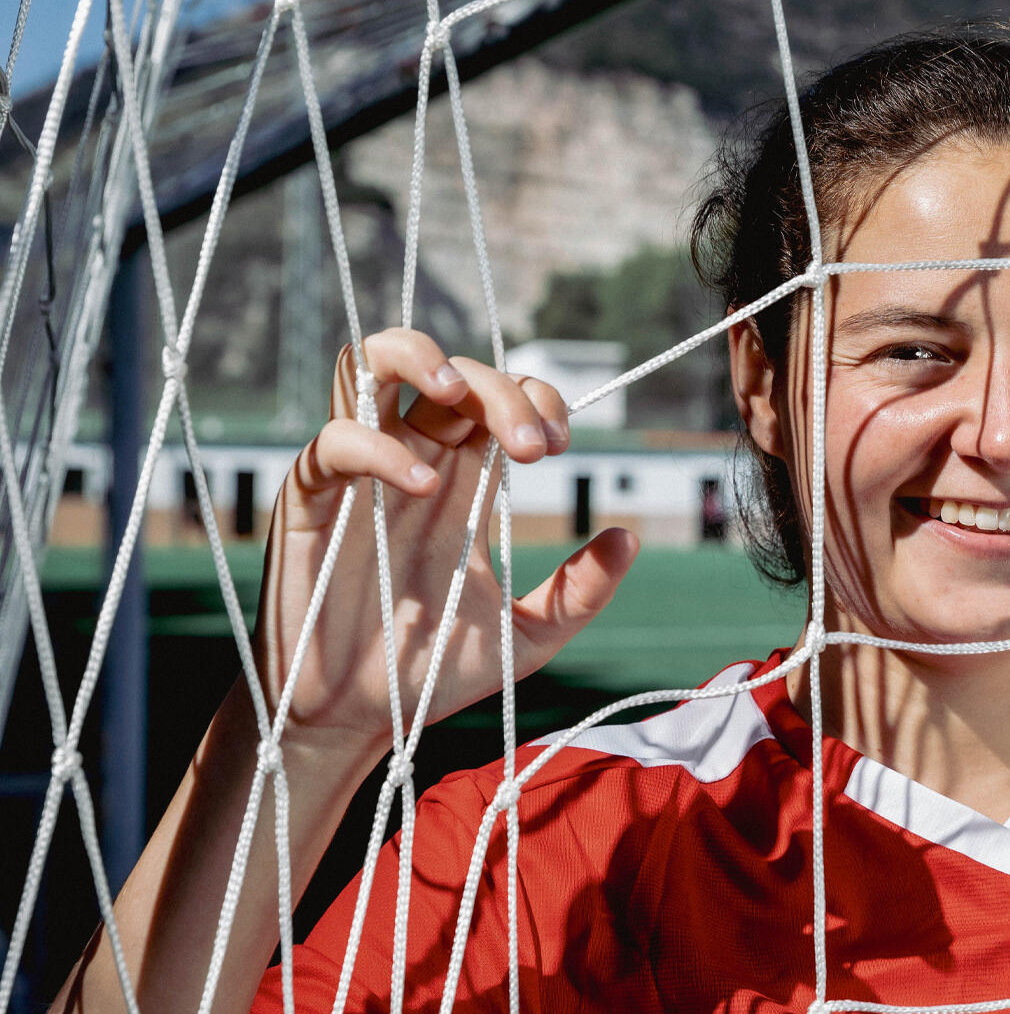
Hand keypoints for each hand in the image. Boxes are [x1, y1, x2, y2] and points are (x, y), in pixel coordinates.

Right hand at [255, 328, 637, 751]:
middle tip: (536, 448)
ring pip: (370, 364)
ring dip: (419, 357)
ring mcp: (359, 476)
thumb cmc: (432, 674)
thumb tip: (629, 538)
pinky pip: (333, 440)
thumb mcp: (526, 638)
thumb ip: (578, 592)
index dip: (535, 399)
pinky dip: (378, 447)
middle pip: (453, 374)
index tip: (562, 445)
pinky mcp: (310, 501)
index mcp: (464, 482)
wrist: (358, 722)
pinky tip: (425, 486)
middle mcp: (413, 462)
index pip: (499, 399)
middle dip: (502, 392)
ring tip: (459, 392)